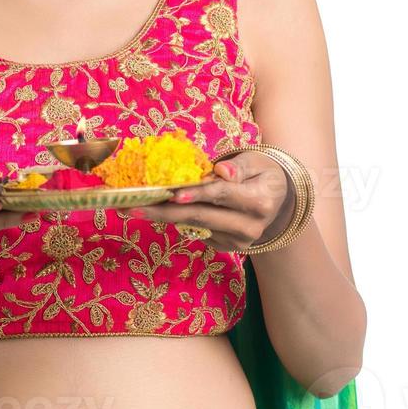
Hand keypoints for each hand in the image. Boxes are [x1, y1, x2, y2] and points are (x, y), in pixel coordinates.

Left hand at [128, 152, 290, 252]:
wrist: (276, 198)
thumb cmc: (261, 172)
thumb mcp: (256, 161)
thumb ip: (238, 167)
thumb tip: (222, 172)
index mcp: (259, 202)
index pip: (222, 195)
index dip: (197, 194)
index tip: (173, 193)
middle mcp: (249, 228)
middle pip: (200, 217)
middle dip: (164, 210)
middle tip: (132, 206)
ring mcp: (237, 242)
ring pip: (193, 227)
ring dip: (161, 217)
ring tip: (131, 209)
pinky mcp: (225, 247)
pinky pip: (195, 232)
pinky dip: (174, 220)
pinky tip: (154, 211)